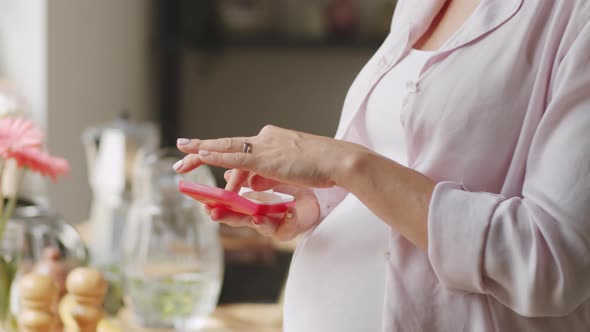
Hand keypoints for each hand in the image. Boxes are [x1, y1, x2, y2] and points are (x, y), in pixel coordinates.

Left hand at [174, 125, 369, 188]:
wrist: (338, 160)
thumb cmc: (321, 166)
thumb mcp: (289, 172)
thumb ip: (266, 175)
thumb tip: (248, 182)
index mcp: (271, 140)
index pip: (241, 148)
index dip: (220, 154)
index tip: (203, 156)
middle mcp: (264, 138)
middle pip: (227, 143)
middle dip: (201, 149)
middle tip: (180, 151)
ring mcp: (265, 146)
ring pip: (226, 148)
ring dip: (200, 154)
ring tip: (181, 162)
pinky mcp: (267, 157)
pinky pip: (236, 156)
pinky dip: (217, 155)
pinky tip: (199, 154)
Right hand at [205, 170, 319, 240]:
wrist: (320, 183)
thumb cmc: (292, 181)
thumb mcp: (268, 172)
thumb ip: (249, 175)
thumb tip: (227, 172)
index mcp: (249, 201)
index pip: (228, 203)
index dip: (214, 204)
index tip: (201, 202)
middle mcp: (259, 214)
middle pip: (239, 217)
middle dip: (226, 216)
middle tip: (213, 214)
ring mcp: (275, 221)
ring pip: (262, 226)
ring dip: (258, 223)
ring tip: (255, 218)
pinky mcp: (292, 226)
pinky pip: (289, 225)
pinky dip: (288, 219)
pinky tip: (289, 212)